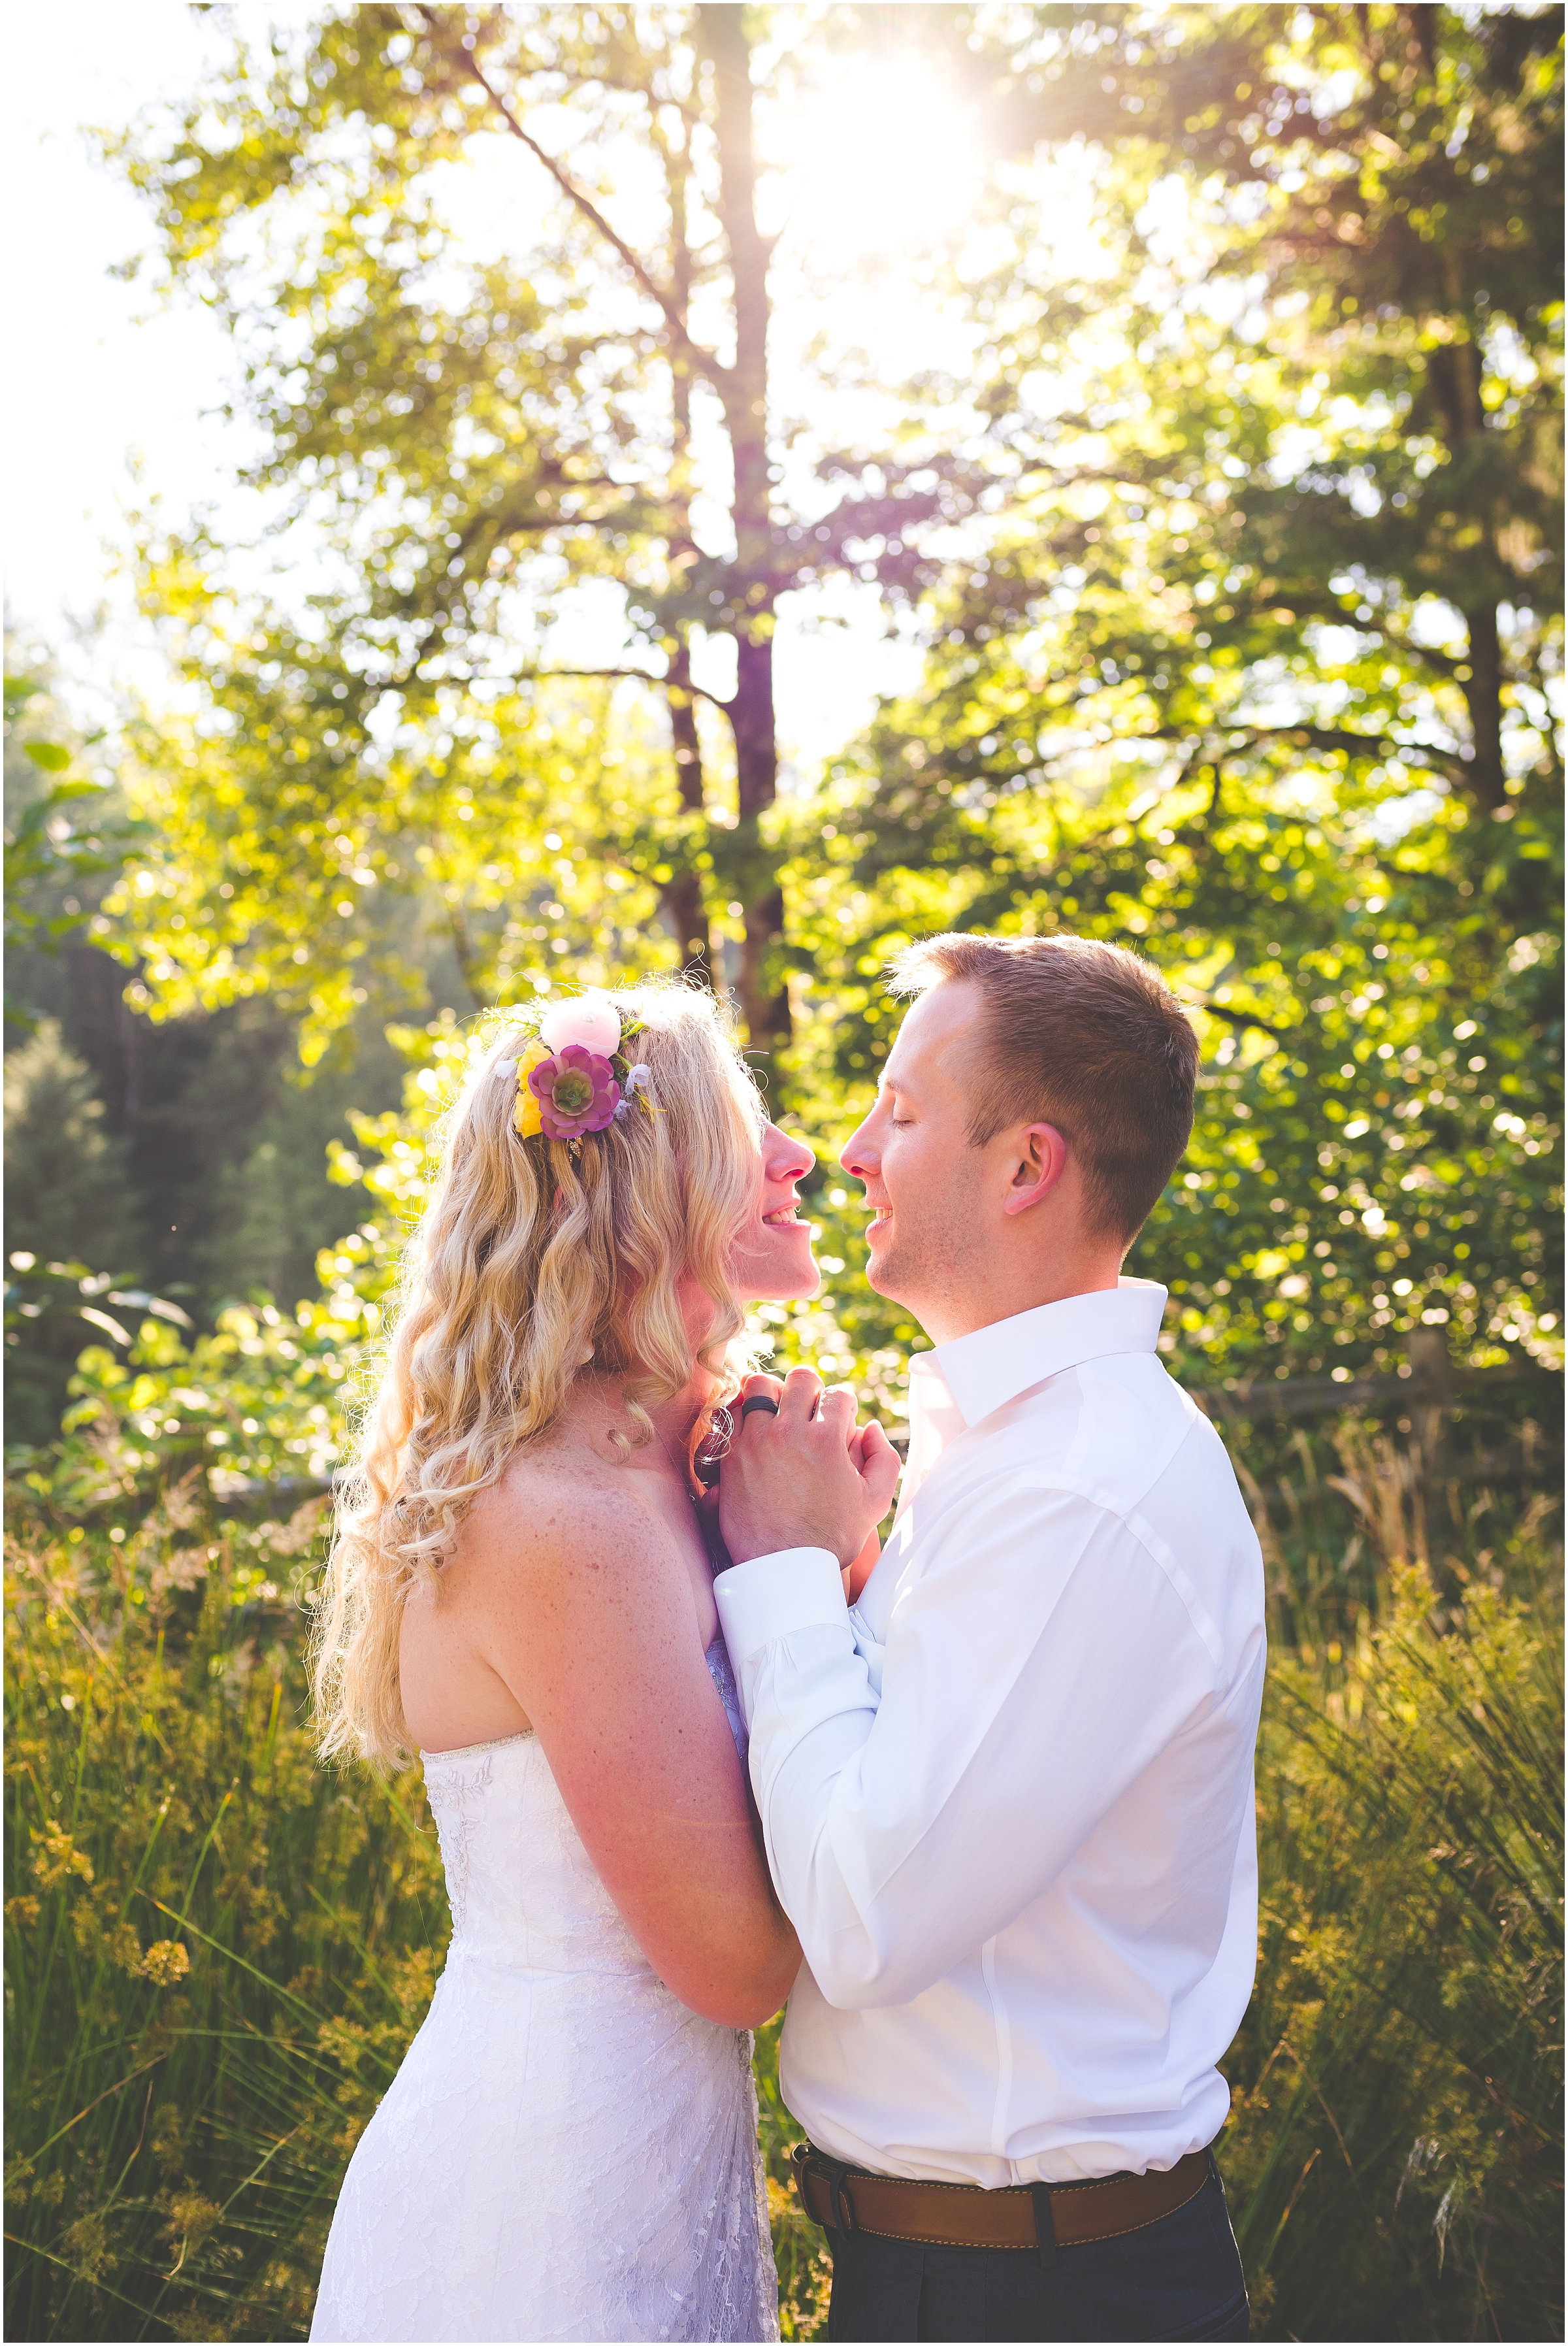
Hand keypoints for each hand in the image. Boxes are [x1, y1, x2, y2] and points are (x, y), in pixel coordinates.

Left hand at [719, 1366, 901, 1571]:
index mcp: (827, 1441)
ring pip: (759, 1386)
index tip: (839, 1423)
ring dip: (773, 1396)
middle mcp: (788, 1433)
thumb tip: (871, 1427)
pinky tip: (754, 1431)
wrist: (783, 1569)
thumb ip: (883, 1459)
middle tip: (810, 1413)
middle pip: (801, 1379)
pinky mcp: (729, 1454)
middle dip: (811, 1392)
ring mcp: (754, 1441)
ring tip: (778, 1414)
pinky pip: (730, 1413)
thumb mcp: (874, 1503)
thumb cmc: (831, 1539)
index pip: (839, 1395)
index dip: (844, 1408)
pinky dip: (743, 1415)